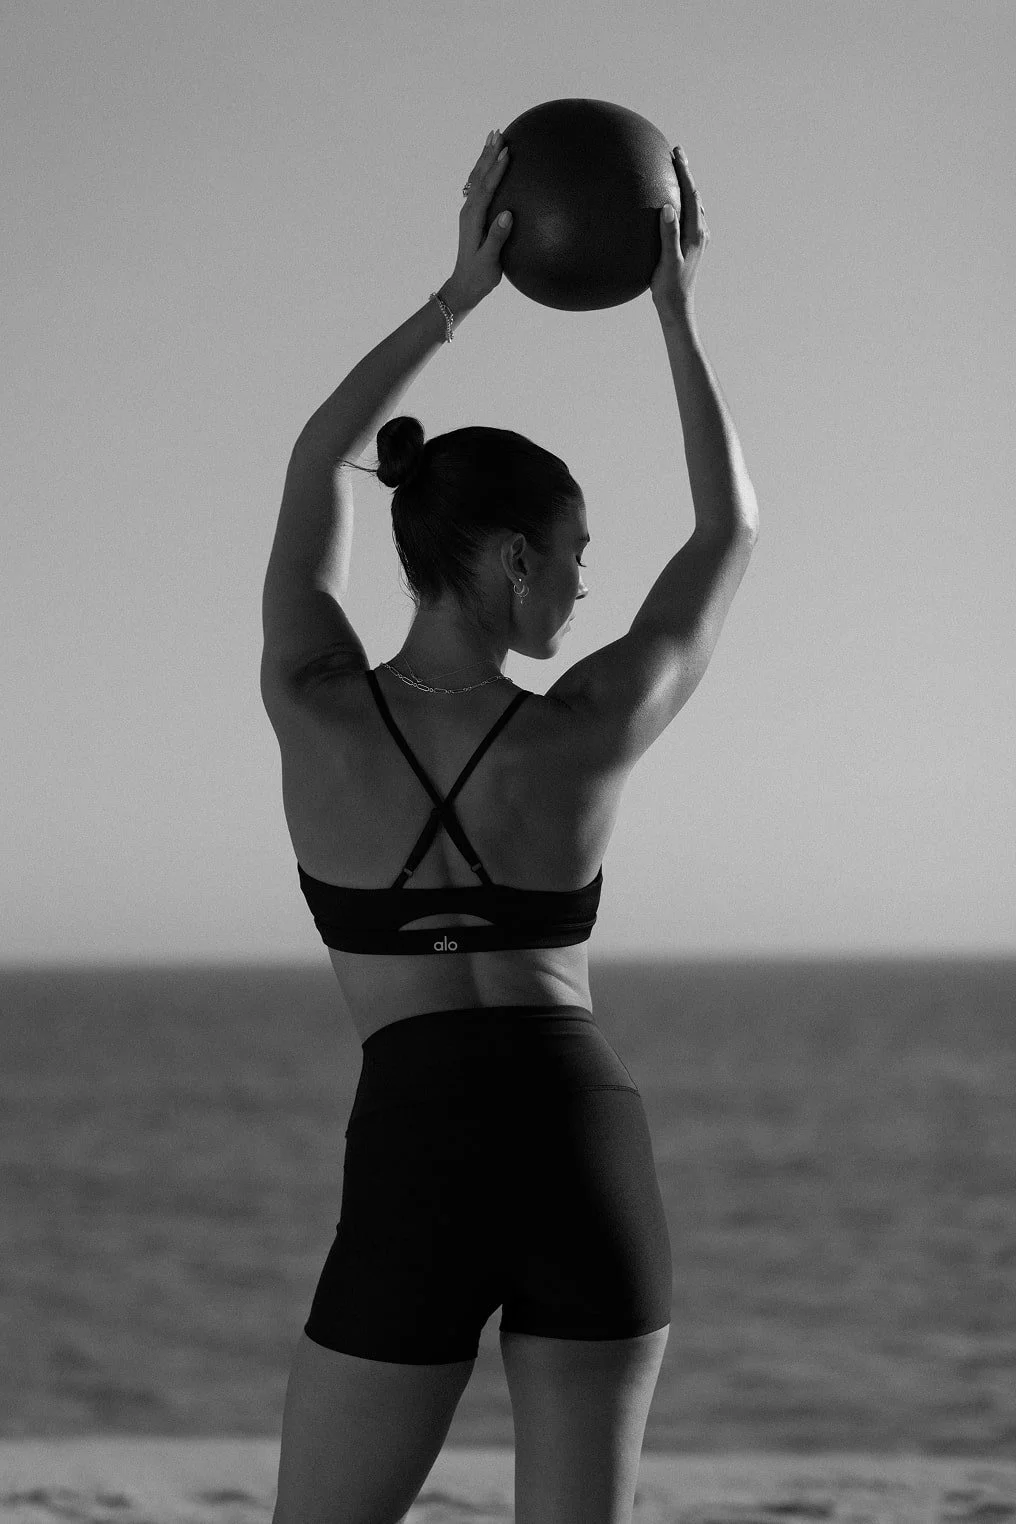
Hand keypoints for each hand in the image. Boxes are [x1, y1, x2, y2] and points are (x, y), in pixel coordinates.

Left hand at [443, 129, 513, 312]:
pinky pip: (478, 186)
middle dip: (488, 153)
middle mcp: (468, 210)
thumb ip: (497, 237)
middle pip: (478, 176)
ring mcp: (469, 212)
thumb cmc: (480, 276)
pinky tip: (490, 164)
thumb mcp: (490, 260)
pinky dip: (484, 170)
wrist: (464, 286)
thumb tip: (507, 214)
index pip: (485, 188)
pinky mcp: (473, 215)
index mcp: (473, 218)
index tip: (506, 152)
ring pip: (476, 178)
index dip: (496, 169)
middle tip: (498, 132)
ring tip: (493, 138)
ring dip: (484, 157)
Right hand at [650, 145, 709, 322]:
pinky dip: (684, 201)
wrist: (678, 306)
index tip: (677, 153)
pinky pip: (689, 215)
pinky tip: (674, 202)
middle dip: (686, 173)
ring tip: (676, 171)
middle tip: (676, 153)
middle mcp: (700, 232)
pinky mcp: (692, 245)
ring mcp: (698, 238)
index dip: (684, 172)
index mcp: (695, 232)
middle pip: (695, 195)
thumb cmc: (669, 286)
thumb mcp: (668, 261)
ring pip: (694, 204)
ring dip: (686, 186)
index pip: (691, 194)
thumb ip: (668, 235)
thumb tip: (668, 208)